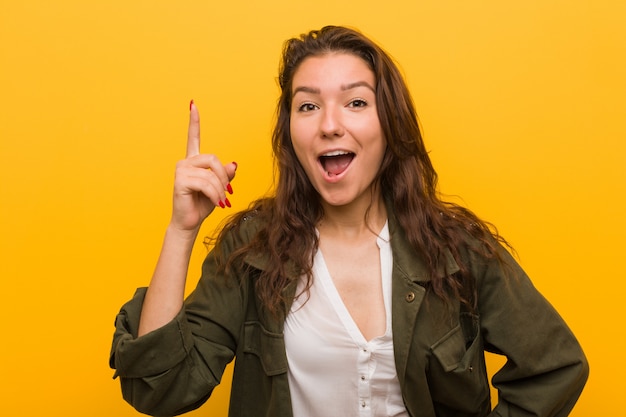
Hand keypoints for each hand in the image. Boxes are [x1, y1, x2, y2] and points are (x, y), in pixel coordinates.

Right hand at [170, 101, 236, 231]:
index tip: (192, 104)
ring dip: (220, 190)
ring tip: (220, 202)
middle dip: (224, 177)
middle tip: (227, 194)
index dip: (194, 122)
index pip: (193, 138)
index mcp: (194, 161)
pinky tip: (215, 203)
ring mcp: (181, 170)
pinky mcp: (180, 180)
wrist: (190, 222)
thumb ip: (226, 175)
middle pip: (213, 159)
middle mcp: (186, 162)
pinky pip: (206, 183)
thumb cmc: (202, 205)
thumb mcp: (219, 188)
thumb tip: (233, 164)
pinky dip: (215, 195)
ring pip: (211, 173)